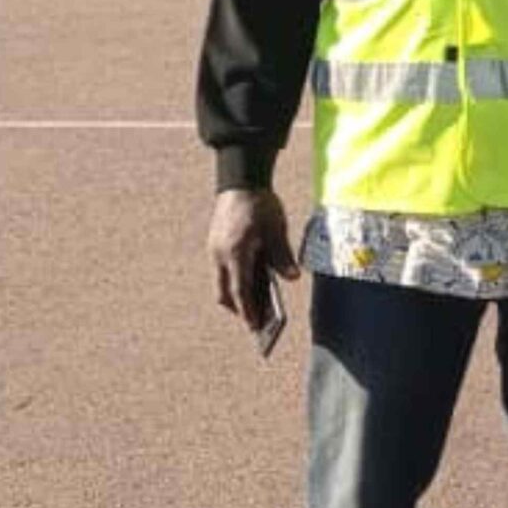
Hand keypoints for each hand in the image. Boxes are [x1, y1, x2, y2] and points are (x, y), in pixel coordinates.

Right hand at [207, 187, 298, 330]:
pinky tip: (250, 283)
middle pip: (224, 293)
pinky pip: (222, 271)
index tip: (255, 327)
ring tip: (255, 306)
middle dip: (239, 308)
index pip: (240, 290)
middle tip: (256, 322)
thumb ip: (282, 254)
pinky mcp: (215, 244)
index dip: (248, 311)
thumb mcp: (276, 228)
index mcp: (236, 252)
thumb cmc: (260, 204)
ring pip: (221, 283)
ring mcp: (214, 250)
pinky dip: (233, 280)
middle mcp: (220, 255)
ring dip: (235, 295)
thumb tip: (292, 278)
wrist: (240, 179)